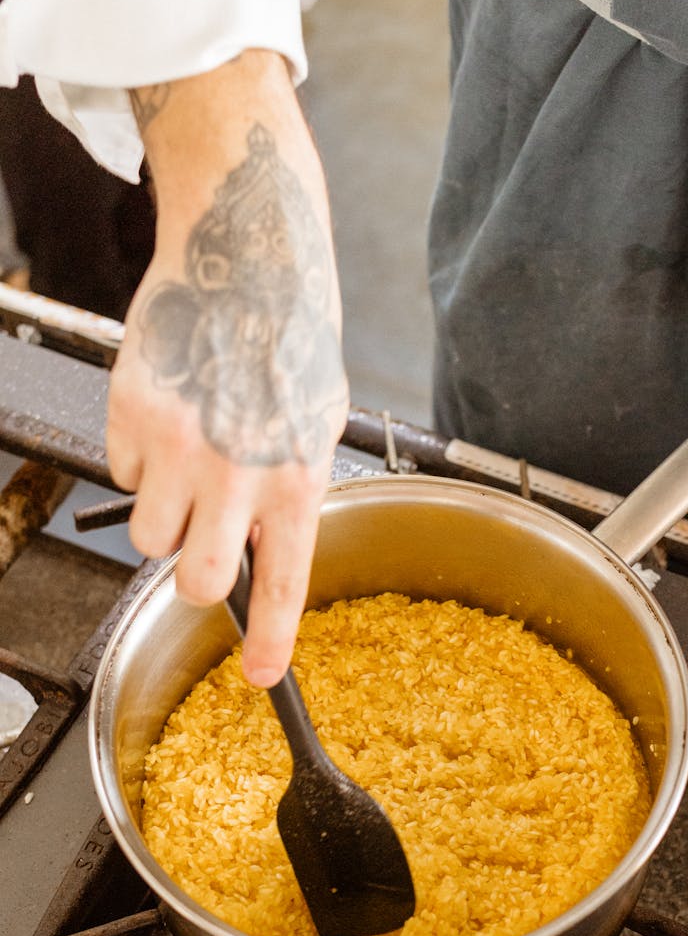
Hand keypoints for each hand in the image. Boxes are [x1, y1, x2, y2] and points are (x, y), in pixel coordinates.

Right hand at [107, 53, 347, 685]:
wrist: (246, 258)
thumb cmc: (291, 340)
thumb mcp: (317, 425)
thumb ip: (290, 492)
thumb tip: (264, 548)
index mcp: (297, 481)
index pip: (282, 585)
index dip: (271, 642)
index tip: (262, 677)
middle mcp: (238, 475)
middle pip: (195, 582)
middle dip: (194, 578)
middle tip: (200, 549)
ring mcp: (180, 448)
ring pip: (149, 535)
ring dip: (164, 516)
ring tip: (187, 463)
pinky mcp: (134, 416)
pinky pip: (121, 472)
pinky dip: (139, 460)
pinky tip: (170, 416)